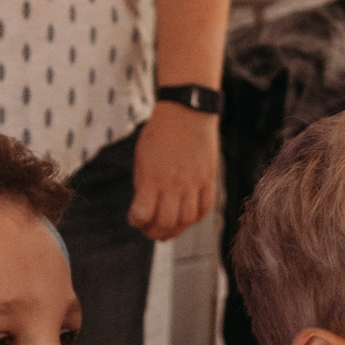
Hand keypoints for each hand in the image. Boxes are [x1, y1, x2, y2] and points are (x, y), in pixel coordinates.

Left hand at [128, 102, 215, 240]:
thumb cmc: (160, 133)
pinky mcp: (209, 179)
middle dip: (154, 232)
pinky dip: (195, 218)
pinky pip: (205, 208)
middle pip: (166, 223)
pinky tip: (187, 216)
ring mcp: (194, 182)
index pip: (143, 214)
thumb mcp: (141, 157)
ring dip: (176, 230)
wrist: (186, 112)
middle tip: (150, 230)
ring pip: (187, 220)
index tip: (135, 218)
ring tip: (168, 227)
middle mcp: (174, 183)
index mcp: (153, 177)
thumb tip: (143, 209)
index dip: (136, 221)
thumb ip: (142, 184)